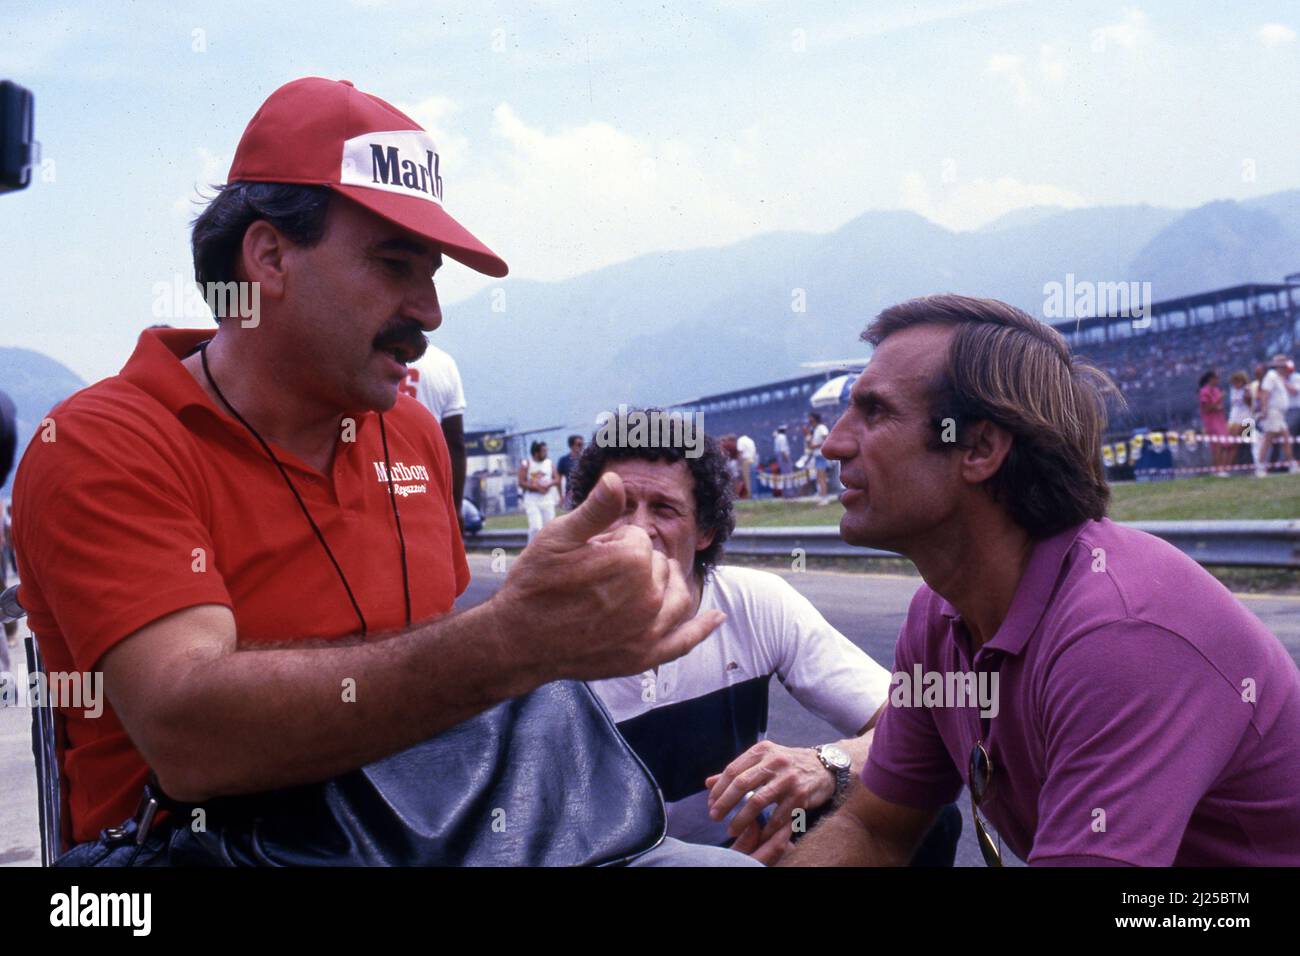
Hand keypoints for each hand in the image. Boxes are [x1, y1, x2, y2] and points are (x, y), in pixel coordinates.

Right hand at [488, 471, 723, 682]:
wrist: (516, 640)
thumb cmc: (534, 584)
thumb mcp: (558, 537)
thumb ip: (596, 508)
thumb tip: (618, 479)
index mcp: (631, 560)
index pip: (637, 539)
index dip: (608, 543)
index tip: (585, 556)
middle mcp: (648, 596)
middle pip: (658, 566)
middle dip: (632, 565)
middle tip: (594, 577)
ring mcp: (649, 629)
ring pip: (678, 596)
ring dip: (667, 585)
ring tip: (640, 586)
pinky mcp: (644, 656)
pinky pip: (684, 641)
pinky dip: (703, 628)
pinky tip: (718, 617)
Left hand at [704, 741, 834, 863]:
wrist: (824, 766)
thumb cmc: (786, 764)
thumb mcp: (762, 761)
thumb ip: (736, 772)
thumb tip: (707, 783)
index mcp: (762, 751)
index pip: (733, 770)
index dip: (719, 788)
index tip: (710, 803)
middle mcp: (775, 761)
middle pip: (742, 784)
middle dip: (725, 803)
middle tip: (714, 817)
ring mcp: (788, 778)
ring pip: (758, 801)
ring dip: (741, 819)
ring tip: (731, 829)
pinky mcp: (801, 795)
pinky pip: (778, 815)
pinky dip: (766, 828)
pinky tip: (757, 834)